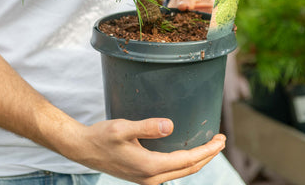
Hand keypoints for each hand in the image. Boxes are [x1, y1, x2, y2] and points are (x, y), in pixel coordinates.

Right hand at [72, 118, 225, 184]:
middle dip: (207, 155)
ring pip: (181, 172)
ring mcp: (146, 179)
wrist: (83, 149)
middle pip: (188, 169)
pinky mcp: (142, 175)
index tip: (221, 139)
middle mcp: (151, 178)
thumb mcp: (122, 128)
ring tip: (209, 145)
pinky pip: (171, 170)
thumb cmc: (101, 136)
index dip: (207, 150)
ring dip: (197, 159)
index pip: (188, 161)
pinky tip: (185, 151)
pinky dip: (184, 162)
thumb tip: (170, 126)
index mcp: (149, 167)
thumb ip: (146, 127)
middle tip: (221, 140)